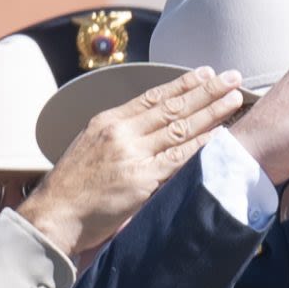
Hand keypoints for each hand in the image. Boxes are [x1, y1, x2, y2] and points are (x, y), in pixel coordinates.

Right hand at [18, 67, 245, 260]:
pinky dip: (203, 144)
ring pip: (180, 127)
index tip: (205, 72)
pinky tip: (222, 135)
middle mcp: (121, 132)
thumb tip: (149, 130)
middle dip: (206, 90)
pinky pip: (179, 158)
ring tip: (235, 99)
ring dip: (212, 111)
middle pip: (172, 107)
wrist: (53, 214)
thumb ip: (120, 136)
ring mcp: (132, 154)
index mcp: (108, 121)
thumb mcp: (91, 148)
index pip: (152, 97)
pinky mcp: (141, 179)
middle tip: (232, 77)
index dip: (182, 84)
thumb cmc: (73, 188)